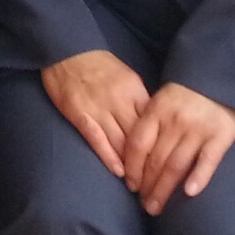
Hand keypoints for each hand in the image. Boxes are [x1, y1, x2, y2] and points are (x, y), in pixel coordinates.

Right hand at [41, 49, 150, 178]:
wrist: (66, 48)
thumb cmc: (97, 64)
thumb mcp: (126, 76)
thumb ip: (139, 99)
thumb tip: (156, 125)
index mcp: (134, 89)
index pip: (154, 124)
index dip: (161, 147)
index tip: (168, 166)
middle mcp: (119, 100)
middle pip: (141, 137)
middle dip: (149, 163)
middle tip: (155, 184)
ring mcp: (99, 108)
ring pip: (121, 142)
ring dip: (131, 167)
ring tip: (138, 185)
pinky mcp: (80, 114)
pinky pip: (98, 140)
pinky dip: (109, 157)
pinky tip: (118, 172)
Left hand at [122, 81, 234, 214]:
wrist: (219, 77)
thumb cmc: (184, 94)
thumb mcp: (160, 101)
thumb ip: (148, 124)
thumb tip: (130, 157)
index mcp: (156, 111)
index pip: (138, 145)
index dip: (131, 168)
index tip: (129, 186)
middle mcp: (175, 122)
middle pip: (156, 160)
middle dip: (147, 186)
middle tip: (144, 205)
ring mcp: (198, 129)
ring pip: (176, 165)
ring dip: (164, 190)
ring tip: (157, 207)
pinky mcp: (220, 136)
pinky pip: (208, 160)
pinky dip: (198, 177)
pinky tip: (189, 193)